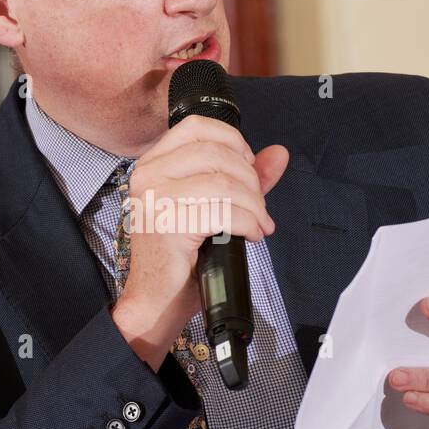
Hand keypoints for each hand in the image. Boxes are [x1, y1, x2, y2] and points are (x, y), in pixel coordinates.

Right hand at [111, 114, 288, 369]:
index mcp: (154, 163)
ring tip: (257, 225)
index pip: (198, 126)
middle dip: (251, 181)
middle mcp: (149, 174)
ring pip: (224, 183)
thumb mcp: (215, 208)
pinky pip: (224, 212)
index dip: (234, 142)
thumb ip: (245, 178)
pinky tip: (250, 235)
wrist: (156, 301)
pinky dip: (248, 223)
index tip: (249, 169)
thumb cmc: (181, 257)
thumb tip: (279, 153)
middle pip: (217, 154)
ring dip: (253, 205)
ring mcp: (155, 198)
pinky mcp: (168, 224)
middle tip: (258, 208)